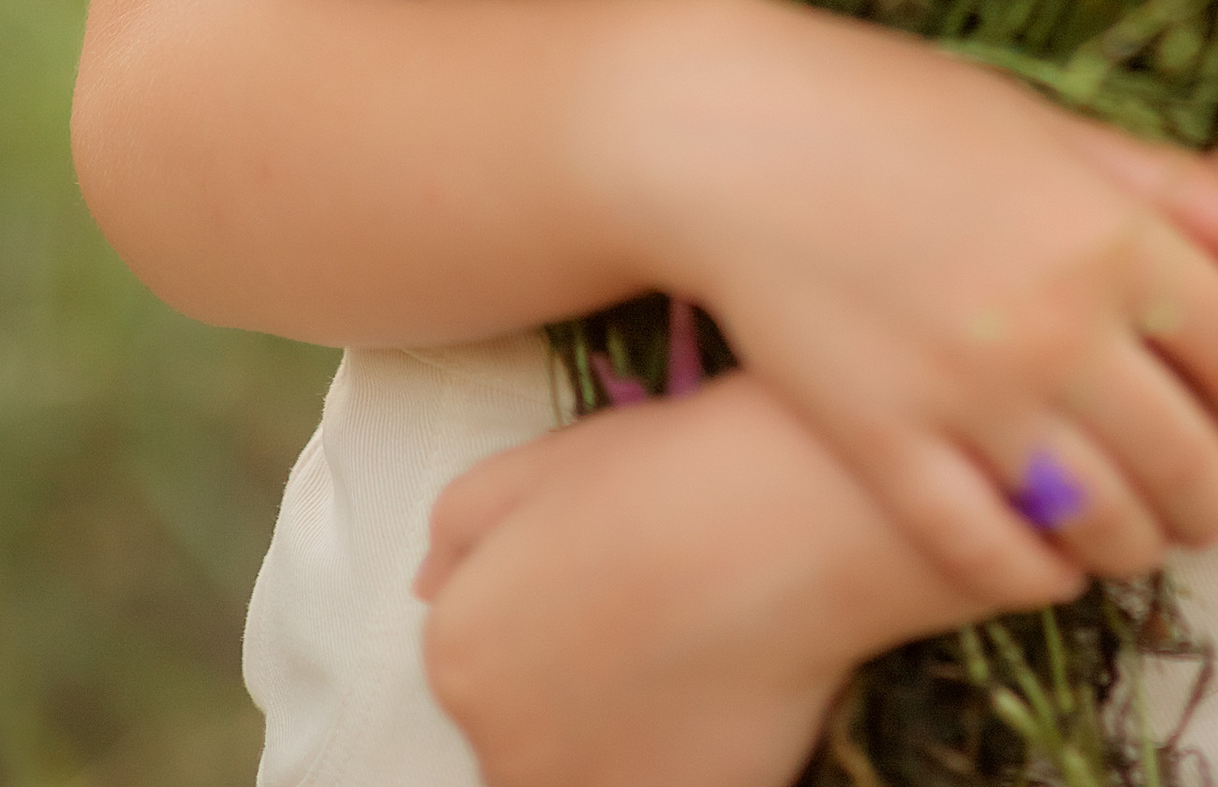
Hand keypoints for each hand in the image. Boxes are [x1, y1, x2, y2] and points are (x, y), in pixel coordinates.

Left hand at [417, 375, 990, 786]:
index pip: (482, 665)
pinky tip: (723, 697)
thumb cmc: (669, 476)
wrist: (787, 520)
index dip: (551, 625)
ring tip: (692, 661)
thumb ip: (460, 528)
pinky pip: (653, 782)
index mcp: (458, 652)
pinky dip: (682, 758)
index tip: (610, 596)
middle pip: (528, 732)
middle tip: (656, 626)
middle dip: (580, 692)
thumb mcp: (537, 463)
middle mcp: (499, 743)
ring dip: (624, 736)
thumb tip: (430, 583)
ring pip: (584, 768)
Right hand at [612, 0, 1217, 601]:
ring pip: (1102, 523)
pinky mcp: (887, 445)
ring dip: (1137, 544)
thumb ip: (1167, 188)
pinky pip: (988, 552)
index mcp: (1108, 231)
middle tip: (1217, 502)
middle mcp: (1057, 323)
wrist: (736, 134)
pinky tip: (1049, 566)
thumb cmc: (894, 110)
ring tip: (1137, 535)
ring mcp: (970, 394)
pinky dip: (1036, 575)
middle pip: (1187, 459)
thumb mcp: (1044, 125)